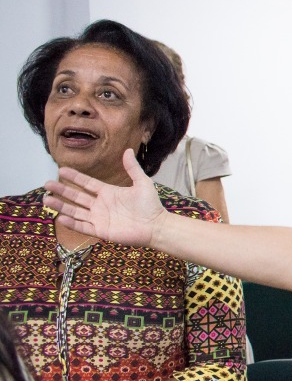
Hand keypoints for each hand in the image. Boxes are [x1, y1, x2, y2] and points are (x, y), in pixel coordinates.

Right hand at [43, 149, 165, 245]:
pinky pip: (83, 226)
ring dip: (61, 206)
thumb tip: (127, 150)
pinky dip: (72, 223)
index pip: (87, 183)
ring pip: (76, 211)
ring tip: (46, 200)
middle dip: (62, 190)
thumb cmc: (151, 205)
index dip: (75, 177)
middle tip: (47, 184)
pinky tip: (60, 217)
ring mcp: (99, 218)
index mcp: (108, 192)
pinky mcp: (101, 230)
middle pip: (77, 197)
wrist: (156, 226)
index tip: (61, 170)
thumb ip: (133, 168)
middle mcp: (101, 205)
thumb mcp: (142, 183)